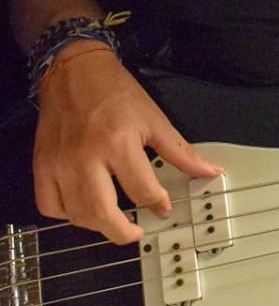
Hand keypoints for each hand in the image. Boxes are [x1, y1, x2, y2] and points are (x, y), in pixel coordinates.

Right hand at [32, 45, 220, 244]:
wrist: (75, 72)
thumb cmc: (117, 94)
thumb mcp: (155, 120)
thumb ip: (181, 152)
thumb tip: (210, 171)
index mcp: (119, 143)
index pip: (142, 190)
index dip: (157, 204)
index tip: (164, 208)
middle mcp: (86, 157)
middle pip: (102, 213)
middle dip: (123, 233)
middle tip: (136, 233)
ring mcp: (60, 164)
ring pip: (76, 215)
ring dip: (97, 225)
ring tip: (114, 220)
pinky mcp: (42, 165)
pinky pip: (49, 205)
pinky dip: (66, 214)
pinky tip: (83, 207)